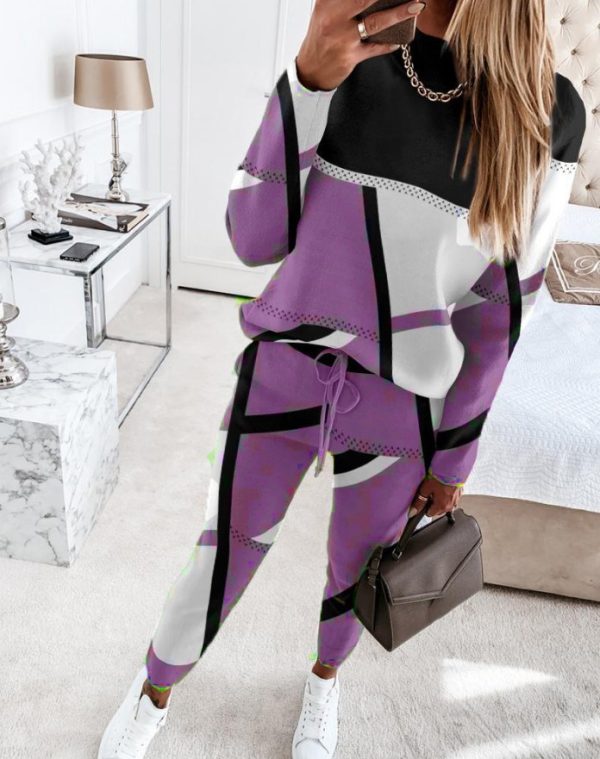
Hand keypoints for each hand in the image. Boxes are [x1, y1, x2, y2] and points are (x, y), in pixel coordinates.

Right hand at [296, 0, 426, 91]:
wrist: (310, 70)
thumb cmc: (322, 37)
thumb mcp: (326, 11)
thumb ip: (344, 2)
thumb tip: (376, 0)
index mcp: (327, 2)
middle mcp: (334, 17)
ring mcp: (343, 38)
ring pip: (376, 22)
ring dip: (399, 13)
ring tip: (417, 6)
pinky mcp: (350, 56)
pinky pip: (376, 48)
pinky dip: (390, 43)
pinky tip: (400, 38)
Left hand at [408, 475, 461, 518]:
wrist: (453, 466)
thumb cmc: (441, 476)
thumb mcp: (426, 488)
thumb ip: (419, 502)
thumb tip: (413, 512)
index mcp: (441, 506)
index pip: (429, 514)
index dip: (424, 506)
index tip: (423, 498)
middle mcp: (450, 505)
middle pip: (438, 510)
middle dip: (432, 503)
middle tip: (430, 491)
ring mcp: (456, 500)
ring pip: (445, 504)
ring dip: (441, 499)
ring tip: (437, 487)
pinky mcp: (460, 493)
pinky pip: (452, 498)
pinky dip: (447, 494)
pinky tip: (444, 486)